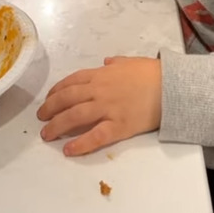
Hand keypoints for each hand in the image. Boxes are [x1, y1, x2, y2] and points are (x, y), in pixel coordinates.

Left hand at [37, 56, 161, 155]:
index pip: (71, 82)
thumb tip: (107, 63)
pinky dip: (79, 144)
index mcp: (102, 75)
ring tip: (47, 135)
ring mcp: (107, 109)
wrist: (172, 87)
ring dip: (56, 126)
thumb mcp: (132, 62)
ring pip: (74, 116)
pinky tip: (68, 150)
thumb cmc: (154, 74)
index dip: (56, 91)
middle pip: (67, 99)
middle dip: (50, 109)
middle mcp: (99, 91)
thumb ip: (117, 63)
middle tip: (41, 118)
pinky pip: (94, 136)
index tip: (49, 99)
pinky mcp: (118, 126)